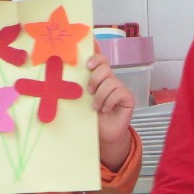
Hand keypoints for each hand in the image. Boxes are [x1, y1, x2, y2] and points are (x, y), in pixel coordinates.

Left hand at [88, 53, 135, 170]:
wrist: (104, 135)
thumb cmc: (92, 118)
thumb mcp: (82, 101)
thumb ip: (79, 89)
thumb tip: (65, 79)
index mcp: (100, 79)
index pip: (101, 60)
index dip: (96, 58)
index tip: (87, 66)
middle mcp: (111, 81)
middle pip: (105, 68)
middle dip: (95, 79)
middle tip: (89, 93)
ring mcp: (121, 88)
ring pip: (111, 82)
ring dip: (100, 96)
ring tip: (96, 107)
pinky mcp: (128, 97)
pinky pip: (119, 93)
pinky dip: (109, 102)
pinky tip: (106, 110)